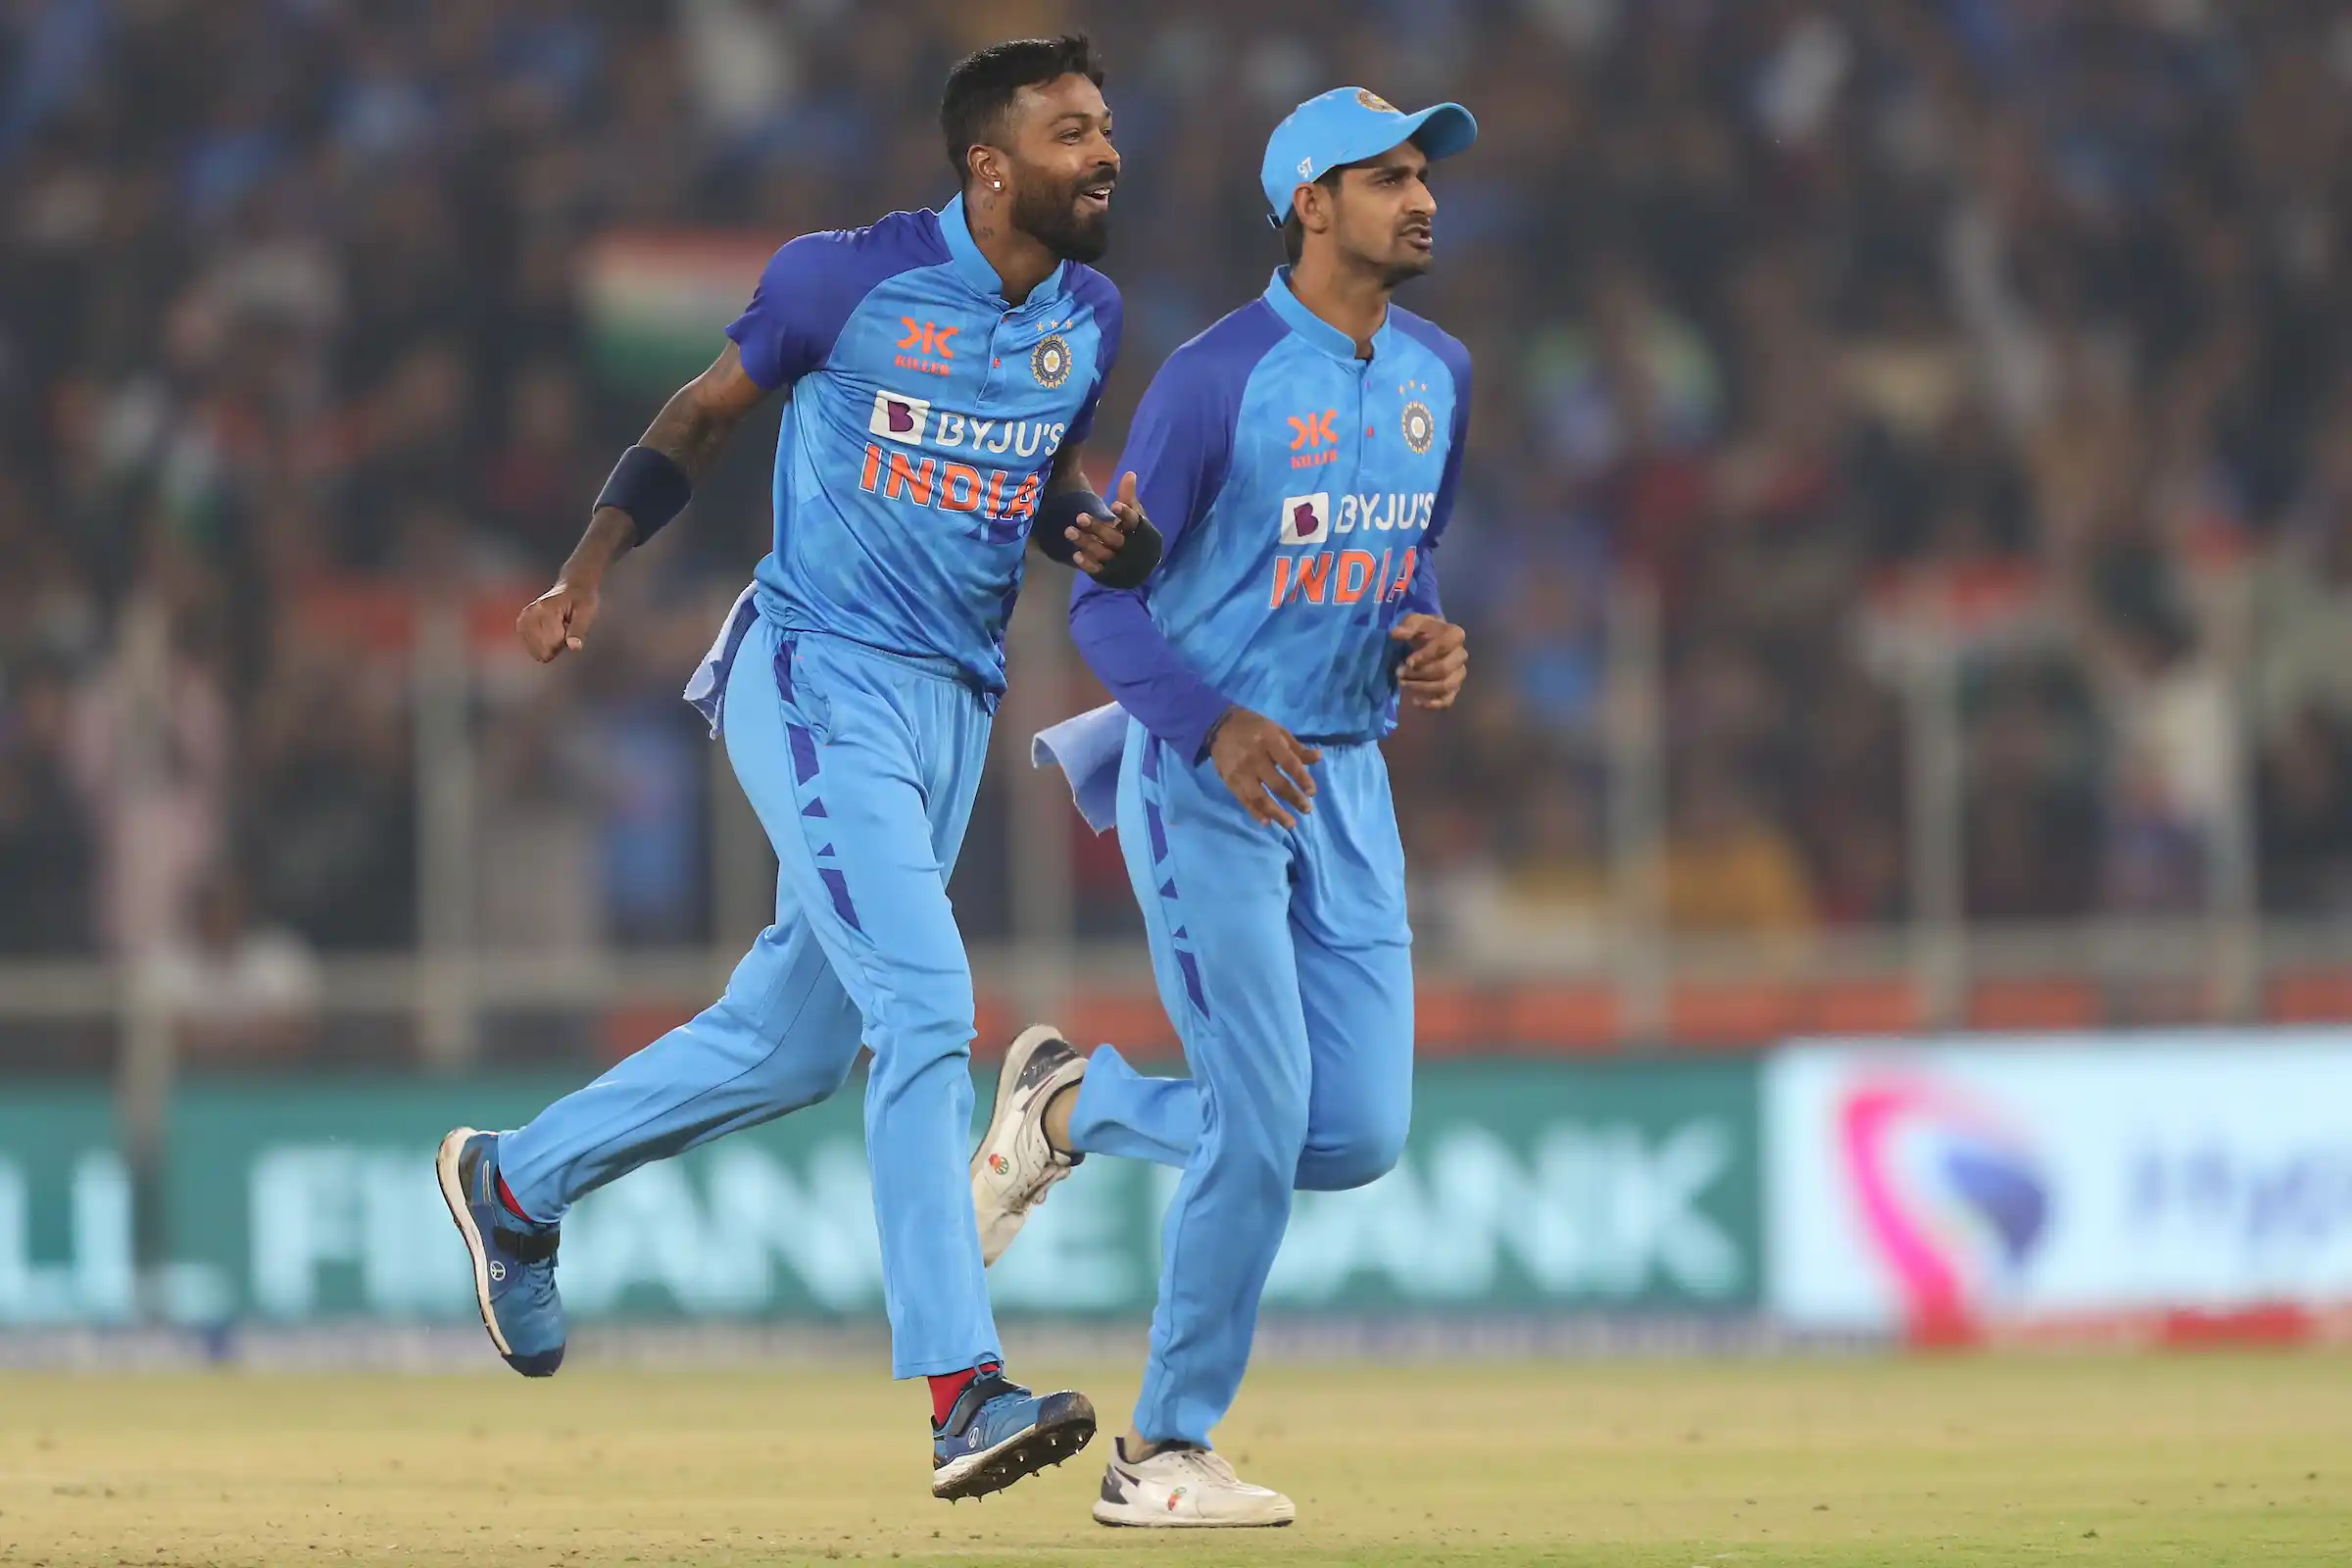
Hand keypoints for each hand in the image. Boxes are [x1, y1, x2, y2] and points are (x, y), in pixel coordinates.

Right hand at [517, 576, 599, 662]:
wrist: (573, 586)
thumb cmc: (581, 598)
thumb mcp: (586, 613)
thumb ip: (578, 630)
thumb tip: (574, 647)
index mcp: (545, 610)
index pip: (549, 644)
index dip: (562, 643)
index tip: (569, 630)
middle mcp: (530, 613)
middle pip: (540, 649)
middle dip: (555, 645)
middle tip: (563, 628)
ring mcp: (524, 618)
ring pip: (534, 649)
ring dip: (547, 645)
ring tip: (557, 629)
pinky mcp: (522, 622)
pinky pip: (528, 644)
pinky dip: (539, 644)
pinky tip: (547, 634)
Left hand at [1069, 471, 1147, 575]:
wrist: (1142, 565)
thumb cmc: (1136, 535)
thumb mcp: (1136, 516)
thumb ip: (1128, 497)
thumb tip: (1129, 473)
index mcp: (1139, 531)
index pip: (1133, 522)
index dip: (1125, 514)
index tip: (1114, 505)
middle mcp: (1130, 547)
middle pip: (1113, 538)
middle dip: (1097, 528)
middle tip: (1079, 516)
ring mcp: (1119, 561)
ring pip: (1102, 553)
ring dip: (1085, 542)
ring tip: (1068, 531)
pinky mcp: (1109, 572)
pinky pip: (1097, 569)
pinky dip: (1087, 563)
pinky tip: (1075, 555)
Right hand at [1209, 708, 1320, 829]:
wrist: (1219, 726)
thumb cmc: (1255, 728)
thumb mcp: (1278, 731)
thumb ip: (1297, 748)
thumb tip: (1318, 757)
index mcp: (1269, 741)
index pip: (1289, 763)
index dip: (1302, 778)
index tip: (1312, 792)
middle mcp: (1254, 758)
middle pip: (1276, 783)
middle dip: (1294, 799)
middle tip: (1307, 810)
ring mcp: (1241, 772)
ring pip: (1259, 797)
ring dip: (1276, 813)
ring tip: (1290, 824)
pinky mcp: (1230, 782)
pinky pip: (1244, 800)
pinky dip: (1256, 813)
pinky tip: (1267, 822)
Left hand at [1391, 614, 1467, 709]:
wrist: (1430, 641)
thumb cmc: (1423, 631)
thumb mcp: (1414, 622)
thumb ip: (1408, 626)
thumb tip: (1396, 633)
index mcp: (1455, 635)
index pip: (1445, 646)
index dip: (1426, 655)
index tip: (1408, 660)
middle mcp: (1461, 655)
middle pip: (1444, 669)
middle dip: (1419, 673)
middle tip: (1399, 673)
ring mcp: (1459, 674)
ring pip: (1446, 686)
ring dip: (1422, 688)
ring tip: (1403, 684)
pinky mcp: (1454, 689)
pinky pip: (1447, 700)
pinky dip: (1431, 703)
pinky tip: (1415, 700)